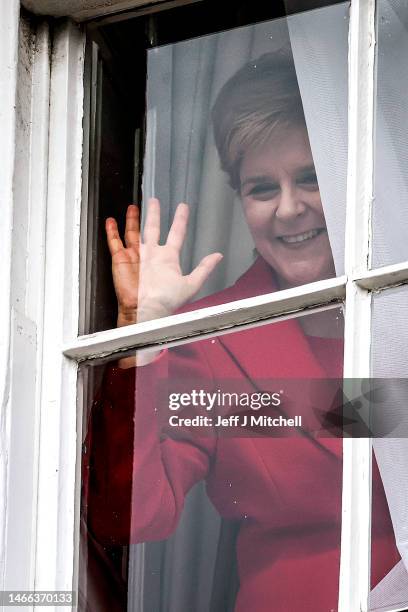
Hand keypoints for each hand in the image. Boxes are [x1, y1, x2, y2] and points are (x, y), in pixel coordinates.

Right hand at [106, 197, 222, 326]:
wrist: (145, 309)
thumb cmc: (167, 301)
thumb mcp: (191, 284)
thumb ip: (204, 269)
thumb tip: (218, 256)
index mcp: (168, 258)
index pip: (176, 233)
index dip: (180, 220)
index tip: (183, 207)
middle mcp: (152, 255)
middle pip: (153, 229)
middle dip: (154, 215)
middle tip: (154, 201)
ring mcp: (136, 256)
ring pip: (133, 232)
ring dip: (133, 220)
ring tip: (133, 207)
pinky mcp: (121, 259)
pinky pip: (115, 242)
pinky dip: (112, 232)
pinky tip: (110, 221)